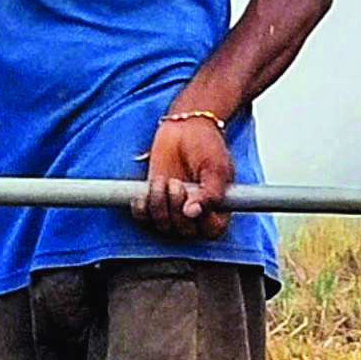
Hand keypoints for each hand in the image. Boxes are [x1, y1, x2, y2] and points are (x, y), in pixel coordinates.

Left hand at [140, 111, 236, 239]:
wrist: (184, 127)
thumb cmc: (205, 145)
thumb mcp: (216, 167)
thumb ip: (211, 193)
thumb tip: (194, 213)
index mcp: (218, 208)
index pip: (211, 231)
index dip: (201, 221)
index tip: (193, 201)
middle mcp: (197, 214)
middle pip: (185, 232)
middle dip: (176, 208)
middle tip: (176, 183)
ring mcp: (174, 210)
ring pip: (164, 226)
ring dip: (159, 204)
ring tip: (163, 180)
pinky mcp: (154, 203)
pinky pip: (144, 219)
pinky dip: (142, 208)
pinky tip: (145, 193)